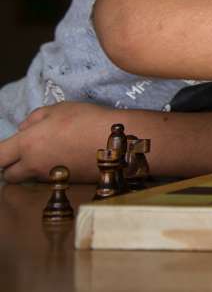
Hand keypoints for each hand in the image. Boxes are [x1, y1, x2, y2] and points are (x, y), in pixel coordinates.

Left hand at [0, 102, 114, 182]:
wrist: (119, 142)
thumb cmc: (88, 120)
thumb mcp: (60, 109)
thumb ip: (35, 118)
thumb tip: (24, 129)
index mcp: (27, 144)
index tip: (3, 149)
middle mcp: (34, 164)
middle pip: (8, 175)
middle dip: (11, 165)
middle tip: (24, 153)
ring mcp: (49, 177)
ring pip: (29, 178)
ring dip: (31, 169)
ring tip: (50, 153)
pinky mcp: (64, 184)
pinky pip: (49, 180)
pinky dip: (51, 172)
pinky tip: (67, 158)